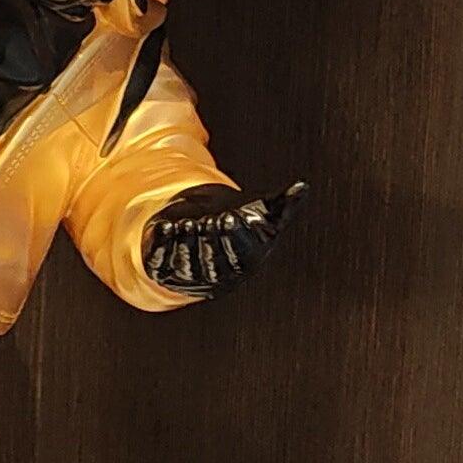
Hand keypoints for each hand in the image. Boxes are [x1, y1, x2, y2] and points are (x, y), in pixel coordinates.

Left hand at [142, 181, 307, 297]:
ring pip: (187, 264)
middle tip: (205, 221)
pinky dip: (161, 245)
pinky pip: (159, 263)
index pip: (239, 254)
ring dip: (185, 243)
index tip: (228, 218)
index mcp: (243, 262)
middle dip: (207, 241)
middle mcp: (217, 274)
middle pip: (212, 262)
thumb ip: (283, 203)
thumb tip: (303, 187)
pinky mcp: (163, 268)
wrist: (202, 233)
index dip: (233, 237)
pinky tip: (164, 227)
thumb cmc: (239, 223)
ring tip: (184, 223)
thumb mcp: (264, 213)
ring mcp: (189, 274)